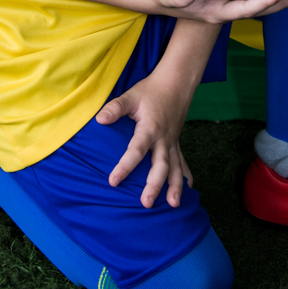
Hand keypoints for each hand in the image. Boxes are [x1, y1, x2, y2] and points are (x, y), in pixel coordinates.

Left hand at [95, 71, 193, 208]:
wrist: (176, 83)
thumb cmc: (150, 91)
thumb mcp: (131, 96)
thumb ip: (115, 108)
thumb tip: (100, 119)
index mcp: (150, 128)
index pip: (137, 150)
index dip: (125, 166)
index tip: (113, 181)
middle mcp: (164, 139)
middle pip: (160, 165)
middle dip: (154, 185)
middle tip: (146, 203)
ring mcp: (172, 142)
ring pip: (175, 168)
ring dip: (175, 187)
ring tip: (173, 206)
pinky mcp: (176, 142)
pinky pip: (182, 162)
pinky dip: (185, 176)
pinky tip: (188, 190)